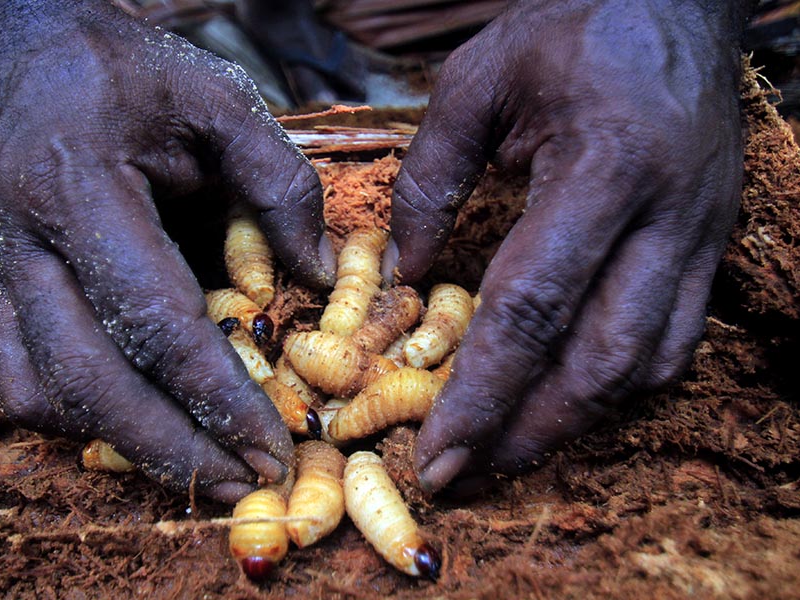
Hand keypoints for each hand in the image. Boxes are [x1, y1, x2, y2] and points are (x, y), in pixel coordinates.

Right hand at [0, 2, 331, 501]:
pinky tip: (138, 420)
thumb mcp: (216, 100)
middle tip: (244, 485)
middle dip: (172, 449)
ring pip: (44, 392)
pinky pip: (19, 379)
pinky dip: (80, 416)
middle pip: (90, 379)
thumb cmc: (123, 73)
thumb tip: (320, 274)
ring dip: (124, 443)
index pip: (153, 319)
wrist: (20, 58)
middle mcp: (22, 242)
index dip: (216, 396)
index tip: (271, 447)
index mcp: (77, 187)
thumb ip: (278, 182)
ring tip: (201, 467)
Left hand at [387, 0, 745, 492]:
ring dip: (575, 421)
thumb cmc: (574, 28)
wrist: (679, 3)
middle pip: (600, 361)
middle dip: (529, 434)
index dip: (482, 393)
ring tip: (508, 453)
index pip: (533, 308)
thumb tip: (400, 271)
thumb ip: (430, 177)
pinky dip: (617, 385)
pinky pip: (674, 342)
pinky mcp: (712, 246)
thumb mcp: (480, 80)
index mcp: (604, 169)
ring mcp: (700, 238)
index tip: (437, 453)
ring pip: (646, 365)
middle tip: (467, 477)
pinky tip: (569, 399)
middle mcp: (665, 219)